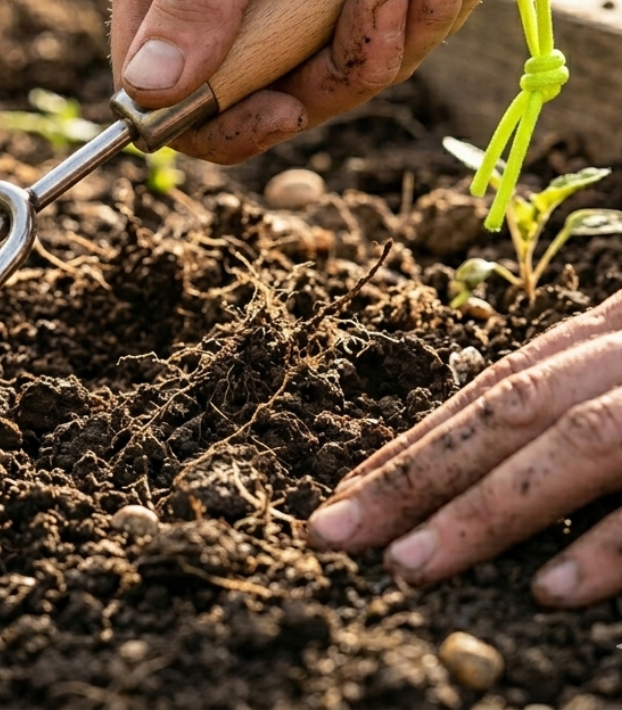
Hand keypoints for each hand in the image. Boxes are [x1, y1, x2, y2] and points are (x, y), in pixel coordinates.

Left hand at [306, 290, 621, 607]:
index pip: (490, 390)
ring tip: (405, 566)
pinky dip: (607, 546)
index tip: (344, 494)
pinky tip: (548, 589)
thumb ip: (573, 398)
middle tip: (333, 534)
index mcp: (602, 338)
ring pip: (568, 446)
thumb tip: (488, 459)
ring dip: (481, 509)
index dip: (414, 442)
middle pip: (503, 412)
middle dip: (414, 475)